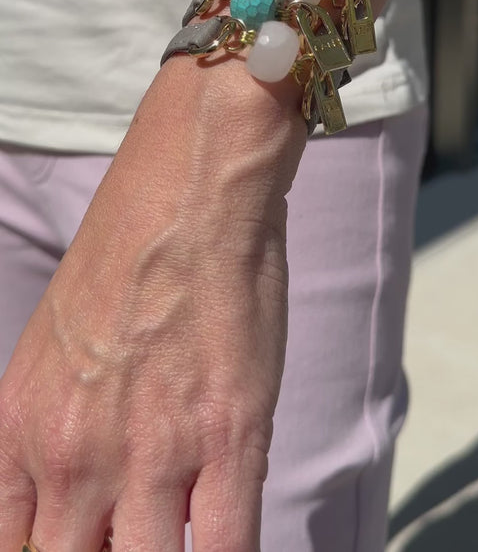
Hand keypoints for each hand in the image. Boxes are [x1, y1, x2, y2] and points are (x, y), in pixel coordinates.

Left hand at [0, 57, 305, 550]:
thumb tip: (88, 500)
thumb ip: (59, 432)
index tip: (84, 544)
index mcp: (19, 431)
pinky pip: (224, 551)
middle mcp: (72, 457)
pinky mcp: (228, 439)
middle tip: (128, 534)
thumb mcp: (55, 348)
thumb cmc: (129, 253)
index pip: (9, 551)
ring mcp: (150, 454)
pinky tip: (227, 538)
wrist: (188, 191)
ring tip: (175, 531)